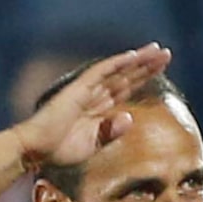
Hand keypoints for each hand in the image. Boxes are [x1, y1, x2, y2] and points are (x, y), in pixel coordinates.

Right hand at [13, 43, 171, 173]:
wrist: (37, 150)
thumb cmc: (59, 151)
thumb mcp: (92, 145)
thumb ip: (110, 132)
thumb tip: (130, 117)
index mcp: (98, 108)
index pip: (125, 88)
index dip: (142, 78)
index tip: (160, 69)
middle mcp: (95, 94)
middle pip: (125, 76)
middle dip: (146, 65)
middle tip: (166, 53)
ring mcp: (87, 90)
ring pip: (118, 71)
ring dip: (138, 61)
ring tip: (157, 50)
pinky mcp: (78, 89)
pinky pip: (101, 72)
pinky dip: (117, 63)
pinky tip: (133, 56)